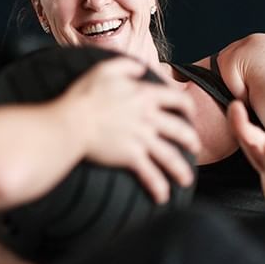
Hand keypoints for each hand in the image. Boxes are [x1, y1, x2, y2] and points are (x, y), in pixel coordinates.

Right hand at [66, 56, 200, 203]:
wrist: (71, 122)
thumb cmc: (83, 95)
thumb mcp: (105, 69)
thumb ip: (127, 65)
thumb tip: (140, 68)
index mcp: (145, 95)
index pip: (178, 99)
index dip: (188, 107)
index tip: (189, 114)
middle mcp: (149, 117)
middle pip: (181, 130)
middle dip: (191, 141)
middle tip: (194, 148)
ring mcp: (141, 138)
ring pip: (171, 156)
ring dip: (181, 170)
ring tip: (186, 180)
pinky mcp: (131, 156)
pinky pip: (151, 175)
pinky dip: (158, 187)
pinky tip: (162, 198)